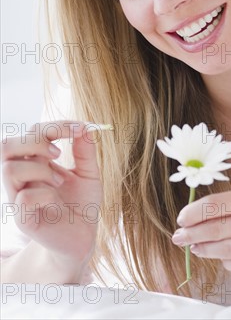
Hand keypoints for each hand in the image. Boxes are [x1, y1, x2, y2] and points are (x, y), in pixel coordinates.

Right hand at [1, 121, 101, 264]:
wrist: (83, 236)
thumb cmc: (81, 203)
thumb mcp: (89, 174)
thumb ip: (86, 151)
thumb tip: (86, 128)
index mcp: (37, 162)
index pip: (32, 133)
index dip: (55, 126)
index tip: (81, 128)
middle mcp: (23, 177)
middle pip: (8, 145)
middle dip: (35, 140)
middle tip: (59, 152)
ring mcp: (19, 197)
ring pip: (10, 169)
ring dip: (40, 170)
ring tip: (59, 182)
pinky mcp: (22, 218)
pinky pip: (23, 198)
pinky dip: (43, 194)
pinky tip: (55, 200)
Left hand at [173, 187, 230, 279]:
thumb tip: (197, 218)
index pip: (218, 204)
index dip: (194, 213)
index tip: (181, 219)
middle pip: (218, 228)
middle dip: (193, 234)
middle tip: (178, 237)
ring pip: (226, 249)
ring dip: (206, 249)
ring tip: (196, 248)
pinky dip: (227, 261)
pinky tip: (222, 256)